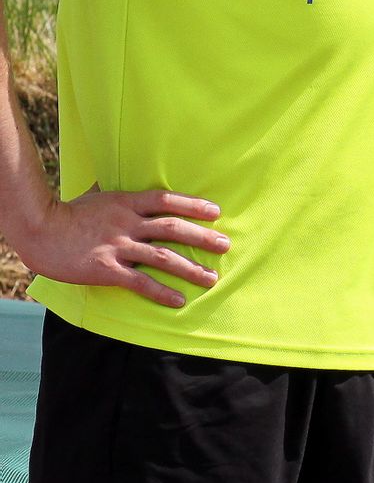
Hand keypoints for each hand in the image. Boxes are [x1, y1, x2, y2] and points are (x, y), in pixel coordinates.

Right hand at [14, 187, 227, 307]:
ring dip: (190, 268)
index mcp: (126, 203)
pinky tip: (178, 300)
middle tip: (225, 245)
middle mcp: (127, 223)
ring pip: (163, 257)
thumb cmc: (66, 213)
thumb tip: (118, 181)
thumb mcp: (95, 195)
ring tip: (210, 278)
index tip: (216, 212)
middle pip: (173, 228)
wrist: (38, 230)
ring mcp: (117, 246)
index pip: (167, 200)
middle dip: (203, 237)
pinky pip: (140, 282)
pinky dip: (161, 292)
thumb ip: (114, 191)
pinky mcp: (106, 269)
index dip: (194, 205)